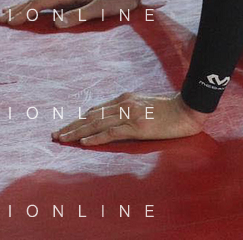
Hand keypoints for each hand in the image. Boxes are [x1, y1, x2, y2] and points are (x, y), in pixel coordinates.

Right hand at [0, 0, 152, 27]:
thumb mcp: (101, 9)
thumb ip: (79, 16)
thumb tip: (57, 23)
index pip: (40, 4)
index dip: (23, 13)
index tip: (8, 22)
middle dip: (17, 9)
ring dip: (23, 4)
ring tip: (9, 10)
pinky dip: (35, 0)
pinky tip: (32, 0)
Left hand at [54, 92, 207, 145]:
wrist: (188, 109)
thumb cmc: (170, 109)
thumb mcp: (145, 105)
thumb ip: (129, 110)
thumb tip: (114, 119)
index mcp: (125, 99)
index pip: (95, 110)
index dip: (79, 119)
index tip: (65, 127)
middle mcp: (124, 104)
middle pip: (91, 116)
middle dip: (71, 126)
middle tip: (55, 135)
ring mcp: (130, 114)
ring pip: (97, 124)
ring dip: (77, 132)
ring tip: (62, 139)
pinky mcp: (137, 126)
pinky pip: (112, 132)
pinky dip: (96, 138)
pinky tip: (84, 143)